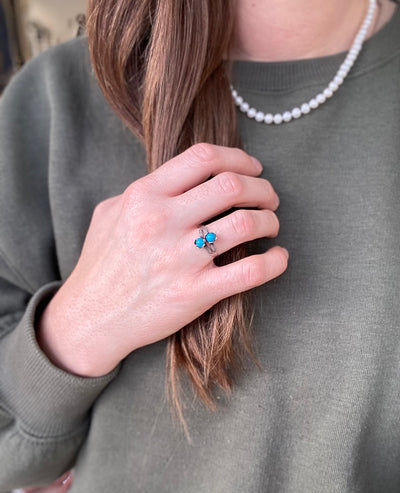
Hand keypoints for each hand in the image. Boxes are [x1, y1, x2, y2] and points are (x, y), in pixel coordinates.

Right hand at [37, 143, 287, 376]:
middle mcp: (161, 222)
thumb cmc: (101, 265)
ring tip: (272, 225)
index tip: (252, 168)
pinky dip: (274, 262)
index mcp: (143, 196)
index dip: (238, 158)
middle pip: (232, 186)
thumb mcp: (110, 214)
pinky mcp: (193, 293)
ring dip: (270, 221)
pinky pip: (249, 272)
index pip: (203, 158)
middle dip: (263, 188)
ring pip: (246, 224)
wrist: (90, 319)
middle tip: (269, 198)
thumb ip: (145, 190)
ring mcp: (179, 259)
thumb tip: (184, 179)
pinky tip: (279, 258)